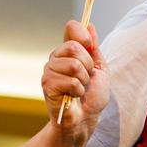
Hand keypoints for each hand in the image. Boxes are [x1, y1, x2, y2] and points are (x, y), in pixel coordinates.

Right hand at [41, 21, 110, 141]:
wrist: (84, 121)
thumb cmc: (92, 98)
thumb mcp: (99, 70)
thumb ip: (94, 49)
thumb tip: (90, 25)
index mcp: (68, 52)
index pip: (71, 27)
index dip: (83, 35)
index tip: (90, 46)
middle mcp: (56, 57)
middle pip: (74, 47)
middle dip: (88, 66)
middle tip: (86, 79)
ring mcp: (49, 70)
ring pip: (74, 65)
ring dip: (84, 81)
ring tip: (80, 90)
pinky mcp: (47, 84)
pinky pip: (71, 81)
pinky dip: (78, 91)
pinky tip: (73, 97)